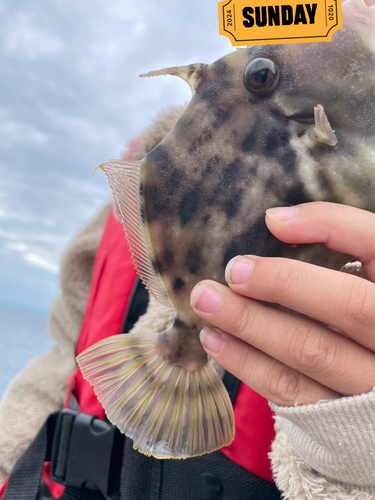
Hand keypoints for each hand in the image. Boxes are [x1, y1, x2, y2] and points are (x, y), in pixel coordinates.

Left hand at [190, 202, 374, 405]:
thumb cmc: (363, 311)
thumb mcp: (364, 271)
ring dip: (252, 324)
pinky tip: (216, 340)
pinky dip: (248, 364)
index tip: (272, 221)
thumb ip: (339, 238)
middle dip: (284, 282)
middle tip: (233, 269)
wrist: (372, 372)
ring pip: (313, 351)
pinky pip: (292, 391)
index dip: (331, 226)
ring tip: (207, 302)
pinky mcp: (338, 415)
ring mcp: (371, 383)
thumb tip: (276, 220)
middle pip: (350, 306)